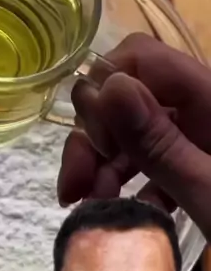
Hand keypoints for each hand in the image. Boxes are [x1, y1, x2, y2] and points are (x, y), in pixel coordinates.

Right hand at [57, 33, 210, 241]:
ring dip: (106, 164)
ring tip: (91, 207)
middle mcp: (203, 107)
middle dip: (95, 138)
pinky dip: (134, 182)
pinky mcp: (203, 164)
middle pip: (129, 97)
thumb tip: (106, 85)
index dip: (106, 91)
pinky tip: (125, 211)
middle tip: (72, 190)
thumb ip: (159, 142)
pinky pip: (155, 160)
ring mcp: (202, 136)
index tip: (95, 144)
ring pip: (135, 131)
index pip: (139, 59)